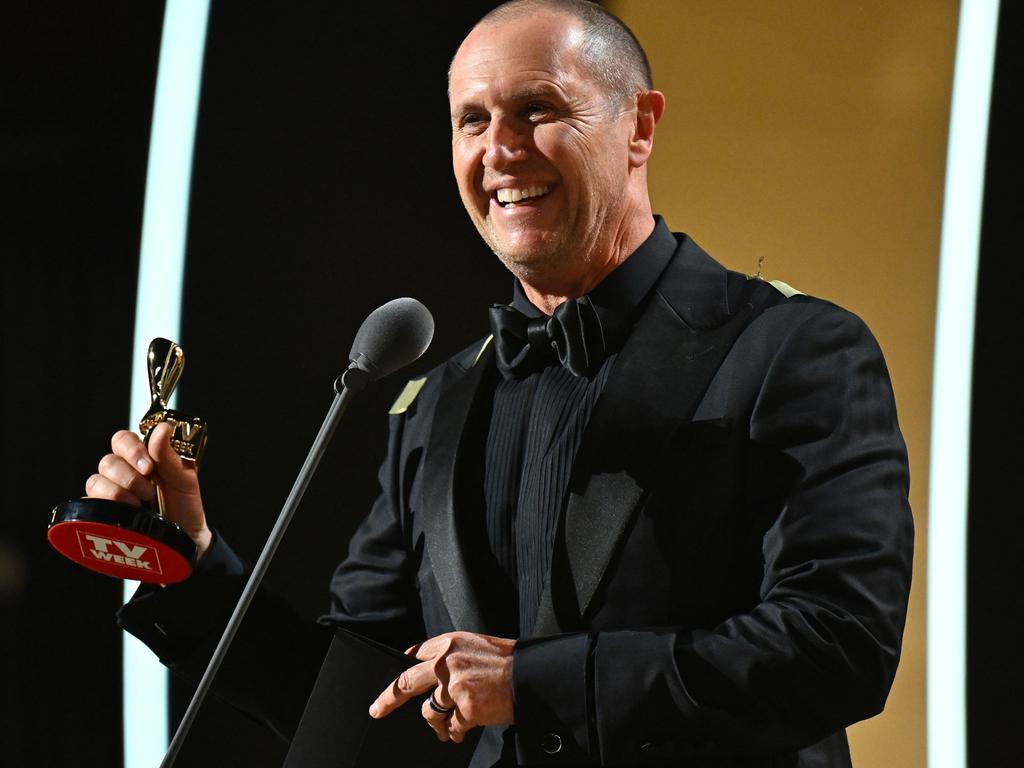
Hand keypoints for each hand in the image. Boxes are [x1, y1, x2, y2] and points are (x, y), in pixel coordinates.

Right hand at [85, 423, 211, 557]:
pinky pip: (90, 500)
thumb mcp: (184, 479)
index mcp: (143, 457)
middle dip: (129, 476)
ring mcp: (111, 491)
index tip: (148, 467)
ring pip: (96, 480)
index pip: (122, 439)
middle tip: (149, 490)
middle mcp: (123, 471)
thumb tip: (162, 428)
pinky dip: (108, 503)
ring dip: (120, 491)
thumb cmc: (185, 505)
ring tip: (142, 503)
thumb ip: (170, 455)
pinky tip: (127, 510)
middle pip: (108, 460)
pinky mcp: (103, 510)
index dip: (131, 449)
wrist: (185, 537)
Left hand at [369, 631, 514, 742]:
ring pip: (429, 712)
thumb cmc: (509, 662)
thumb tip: (429, 672)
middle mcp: (448, 662)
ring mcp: (455, 686)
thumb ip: (452, 655)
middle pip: (407, 682)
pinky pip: (451, 727)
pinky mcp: (466, 709)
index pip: (414, 655)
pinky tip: (462, 732)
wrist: (533, 675)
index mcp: (450, 643)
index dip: (402, 668)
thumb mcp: (476, 646)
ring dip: (436, 724)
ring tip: (446, 730)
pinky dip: (455, 733)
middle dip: (388, 698)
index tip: (392, 681)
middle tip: (377, 709)